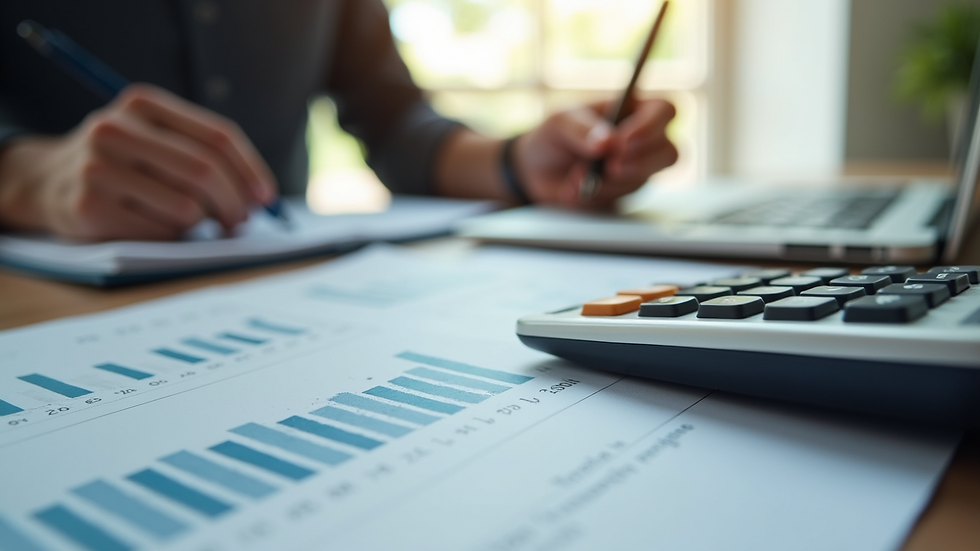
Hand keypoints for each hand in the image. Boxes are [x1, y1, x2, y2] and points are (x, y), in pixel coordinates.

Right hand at [0, 84, 276, 240]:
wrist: (48, 179)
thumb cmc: (124, 162)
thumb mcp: (156, 137)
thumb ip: (204, 153)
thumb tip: (259, 196)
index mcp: (143, 102)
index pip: (217, 137)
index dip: (250, 171)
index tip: (266, 198)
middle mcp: (116, 128)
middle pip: (204, 171)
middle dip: (234, 204)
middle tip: (240, 222)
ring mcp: (98, 166)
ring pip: (185, 207)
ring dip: (200, 223)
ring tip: (188, 220)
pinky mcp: (89, 205)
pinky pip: (159, 232)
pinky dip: (170, 236)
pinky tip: (154, 226)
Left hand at [513, 98, 677, 207]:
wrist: (536, 171)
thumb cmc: (555, 135)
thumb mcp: (559, 122)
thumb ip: (581, 128)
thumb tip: (608, 143)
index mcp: (633, 109)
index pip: (665, 110)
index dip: (650, 127)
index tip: (622, 141)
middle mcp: (643, 140)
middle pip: (670, 151)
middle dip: (638, 162)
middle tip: (609, 166)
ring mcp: (637, 169)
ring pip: (645, 179)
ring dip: (608, 182)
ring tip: (575, 178)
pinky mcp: (623, 193)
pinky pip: (620, 198)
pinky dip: (595, 195)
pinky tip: (572, 190)